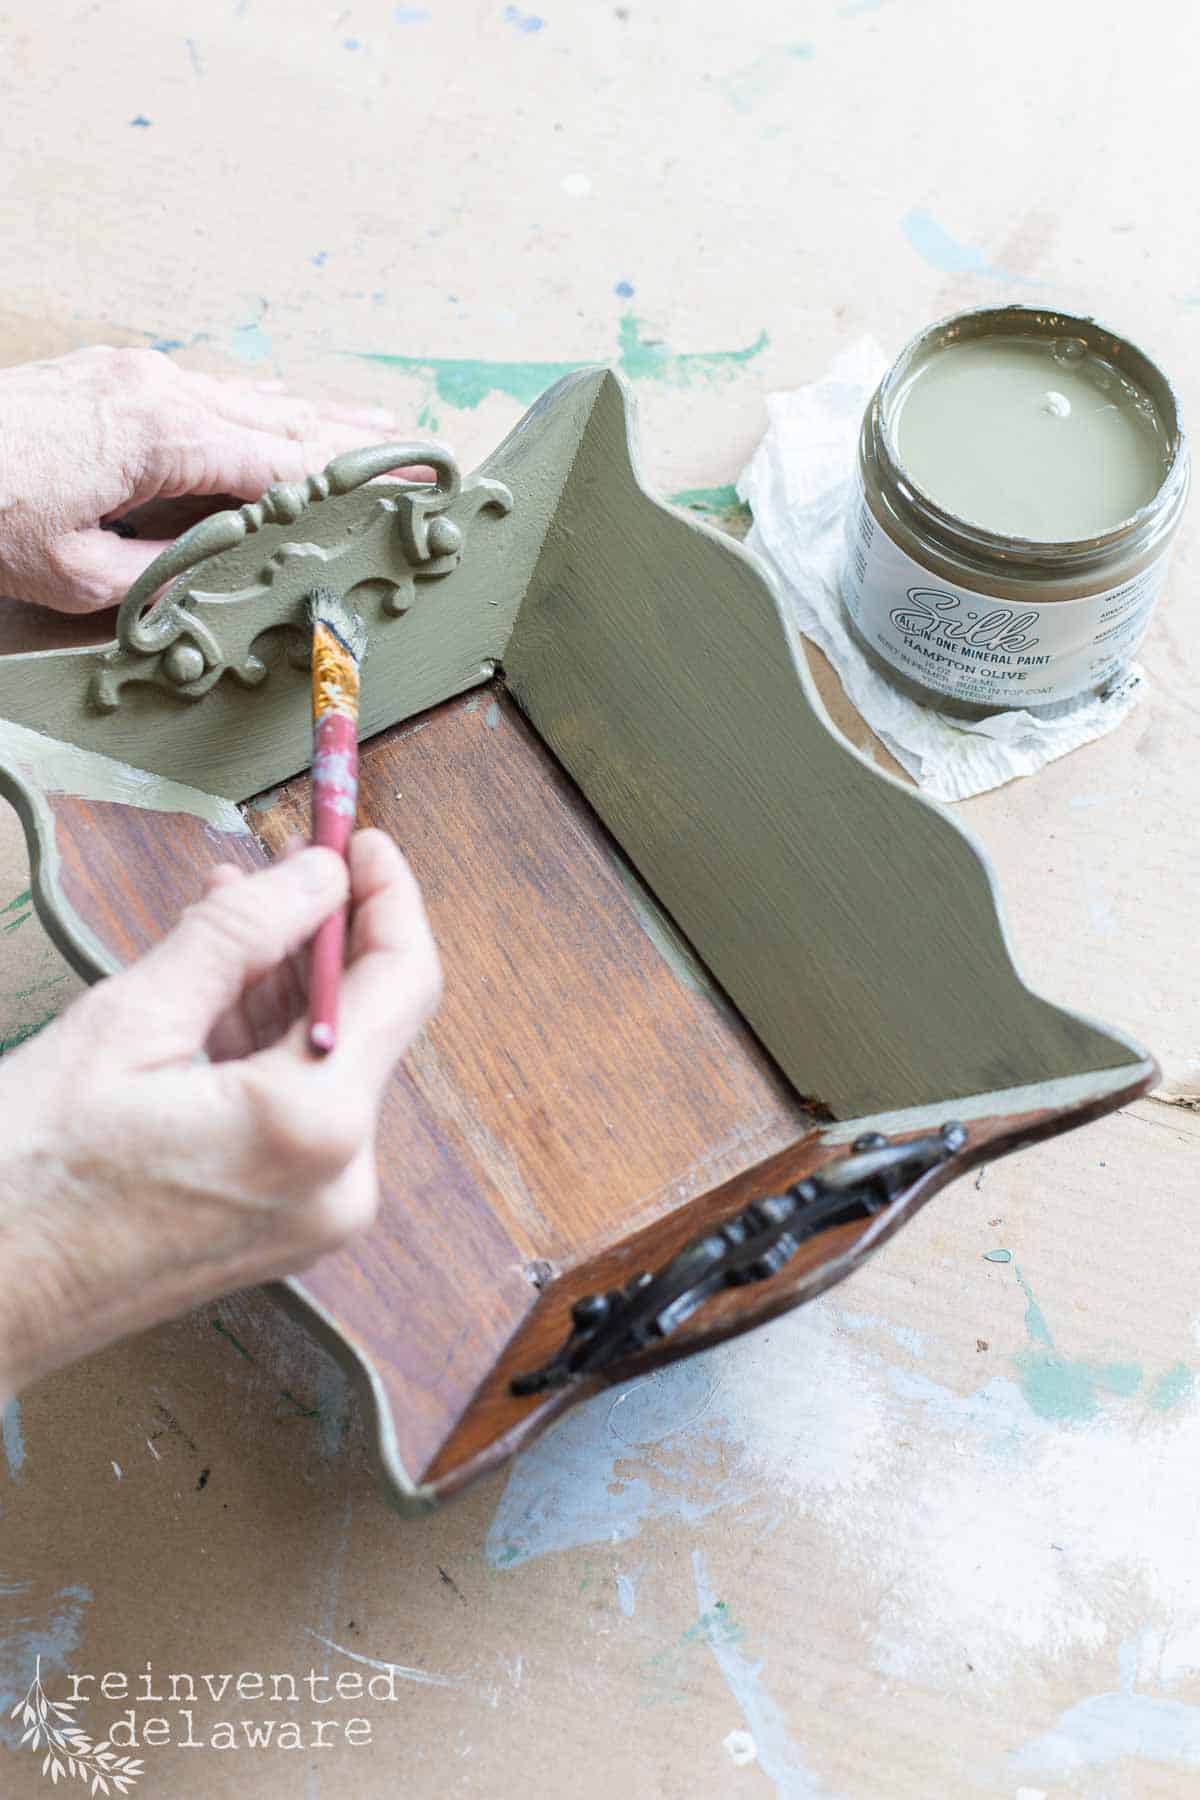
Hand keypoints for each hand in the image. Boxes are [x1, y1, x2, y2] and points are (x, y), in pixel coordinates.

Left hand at [0, 347, 426, 612]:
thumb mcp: (76, 576)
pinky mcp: (113, 375)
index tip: (409, 492)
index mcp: (164, 437)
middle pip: (285, 422)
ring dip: (320, 417)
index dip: (352, 485)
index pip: (283, 467)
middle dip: (358, 444)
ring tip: (380, 428)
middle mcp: (162, 391)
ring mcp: (137, 374)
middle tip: (421, 455)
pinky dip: (261, 404)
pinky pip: (210, 390)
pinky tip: (288, 405)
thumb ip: (162, 576)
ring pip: (252, 399)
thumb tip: (216, 579)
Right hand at [0, 830, 440, 1397]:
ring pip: (329, 1063)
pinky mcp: (283, 1227)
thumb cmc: (25, 1177)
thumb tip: (319, 874)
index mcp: (313, 1129)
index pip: (404, 982)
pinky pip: (299, 1110)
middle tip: (275, 866)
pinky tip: (214, 996)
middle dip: (323, 936)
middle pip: (368, 1021)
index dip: (389, 897)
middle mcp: (339, 1181)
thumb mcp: (129, 1023)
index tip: (361, 841)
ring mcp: (316, 1214)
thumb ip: (241, 937)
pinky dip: (266, 1047)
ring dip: (287, 986)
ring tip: (224, 919)